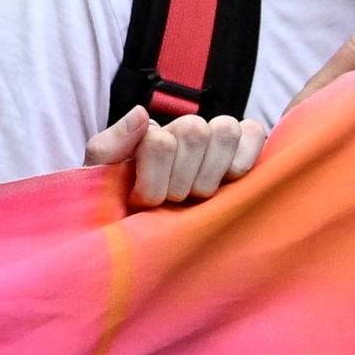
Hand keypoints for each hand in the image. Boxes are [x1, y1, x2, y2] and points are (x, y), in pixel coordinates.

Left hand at [88, 105, 263, 211]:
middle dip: (180, 181)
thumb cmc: (121, 210)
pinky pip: (254, 134)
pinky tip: (229, 179)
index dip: (152, 180)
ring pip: (224, 131)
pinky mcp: (241, 155)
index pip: (160, 140)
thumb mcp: (100, 179)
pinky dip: (244, 155)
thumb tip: (143, 115)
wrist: (141, 239)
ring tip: (197, 197)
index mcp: (149, 135)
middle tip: (171, 202)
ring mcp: (213, 142)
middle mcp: (182, 134)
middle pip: (194, 132)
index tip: (141, 202)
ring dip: (209, 173)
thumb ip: (109, 146)